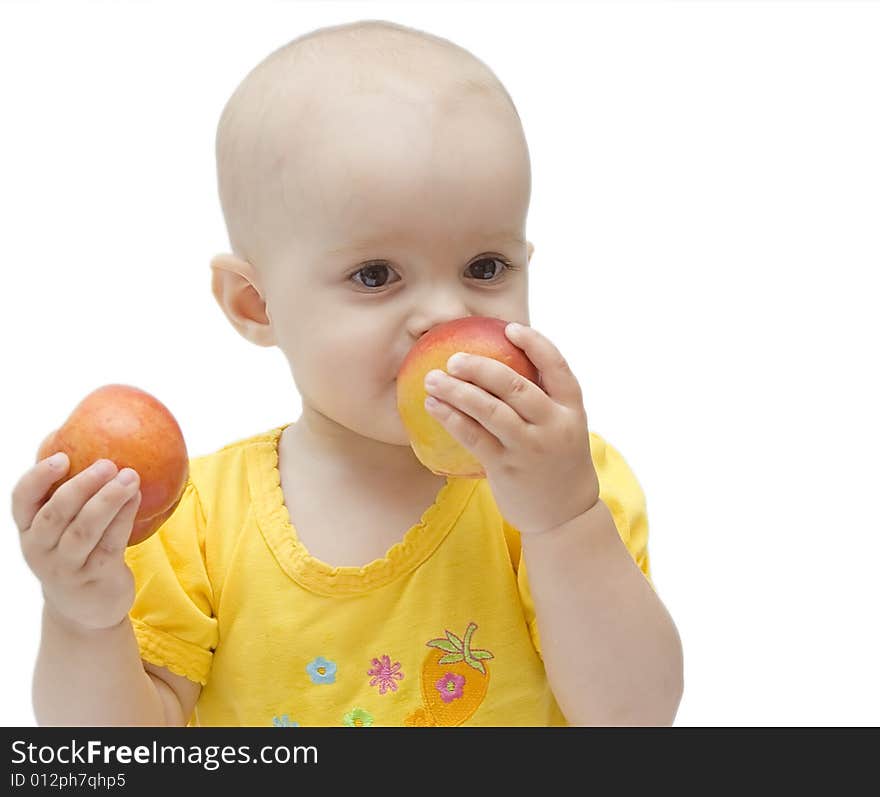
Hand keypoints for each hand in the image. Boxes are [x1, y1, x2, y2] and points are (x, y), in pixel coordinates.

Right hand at [12, 452, 141, 631]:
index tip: (62, 457)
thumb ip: (69, 495)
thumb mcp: (61, 529)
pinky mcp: (95, 577)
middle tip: (107, 463)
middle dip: (81, 485)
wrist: (87, 608)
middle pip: (55, 514)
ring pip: (84, 530)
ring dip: (108, 500)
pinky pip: (110, 543)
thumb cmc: (76, 553)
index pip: (22, 500)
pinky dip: (124, 518)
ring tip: (130, 476)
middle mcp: (41, 550)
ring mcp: (66, 567)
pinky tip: (136, 497)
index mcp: (28, 530)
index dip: (38, 478)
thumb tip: (91, 442)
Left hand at [424, 322, 599, 534]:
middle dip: (480, 367)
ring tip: (432, 379)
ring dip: (457, 391)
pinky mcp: (506, 468)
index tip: (509, 328)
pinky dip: (451, 418)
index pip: (557, 365)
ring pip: (490, 410)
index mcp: (571, 408)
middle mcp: (553, 425)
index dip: (535, 343)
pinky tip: (433, 406)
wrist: (566, 515)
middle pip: (514, 386)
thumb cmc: (556, 460)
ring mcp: (530, 447)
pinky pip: (474, 437)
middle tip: (453, 358)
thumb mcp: (563, 426)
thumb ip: (542, 398)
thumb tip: (499, 363)